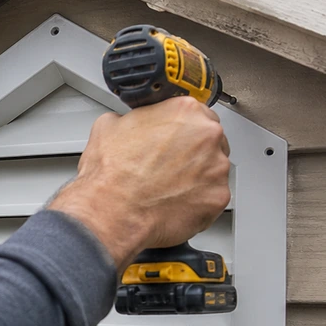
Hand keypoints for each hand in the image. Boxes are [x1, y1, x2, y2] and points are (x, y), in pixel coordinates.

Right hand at [48, 96, 230, 269]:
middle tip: (169, 167)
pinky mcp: (218, 197)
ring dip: (197, 177)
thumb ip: (131, 119)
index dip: (183, 130)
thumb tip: (127, 123)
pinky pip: (213, 197)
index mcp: (185, 112)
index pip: (197, 113)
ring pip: (214, 170)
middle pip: (211, 141)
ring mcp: (217, 168)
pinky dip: (198, 202)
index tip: (175, 140)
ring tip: (169, 188)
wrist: (112, 214)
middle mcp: (207, 136)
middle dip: (193, 153)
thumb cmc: (111, 176)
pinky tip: (175, 203)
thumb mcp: (108, 127)